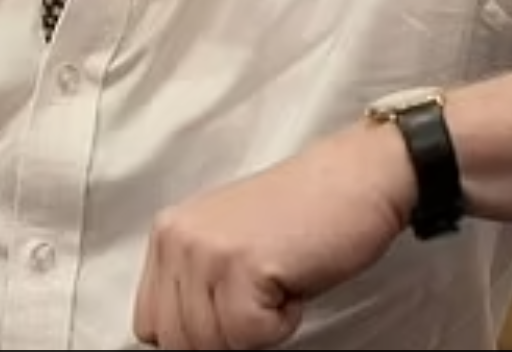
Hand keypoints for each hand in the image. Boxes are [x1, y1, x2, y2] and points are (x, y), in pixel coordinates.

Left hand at [133, 123, 415, 348]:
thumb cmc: (309, 213)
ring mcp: (208, 251)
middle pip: (179, 340)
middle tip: (264, 297)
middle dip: (227, 335)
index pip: (150, 323)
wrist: (360, 176)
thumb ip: (196, 283)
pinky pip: (251, 336)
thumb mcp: (231, 242)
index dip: (195, 334)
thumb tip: (181, 339)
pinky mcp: (243, 266)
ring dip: (257, 328)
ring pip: (214, 343)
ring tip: (281, 280)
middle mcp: (179, 239)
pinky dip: (283, 323)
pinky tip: (295, 279)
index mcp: (170, 233)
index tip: (233, 317)